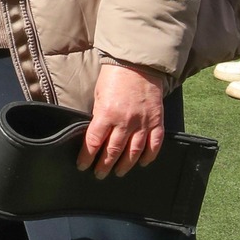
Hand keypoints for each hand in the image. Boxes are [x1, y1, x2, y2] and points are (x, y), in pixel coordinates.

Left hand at [77, 62, 167, 177]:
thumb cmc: (114, 78)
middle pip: (113, 151)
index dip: (87, 157)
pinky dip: (149, 156)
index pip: (94, 142)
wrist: (138, 65)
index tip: (82, 166)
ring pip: (134, 152)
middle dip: (105, 165)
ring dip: (125, 165)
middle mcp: (125, 122)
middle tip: (99, 175)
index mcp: (106, 114)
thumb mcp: (98, 95)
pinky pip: (154, 144)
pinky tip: (143, 163)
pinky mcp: (157, 121)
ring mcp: (143, 123)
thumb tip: (95, 134)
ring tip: (119, 173)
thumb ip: (99, 115)